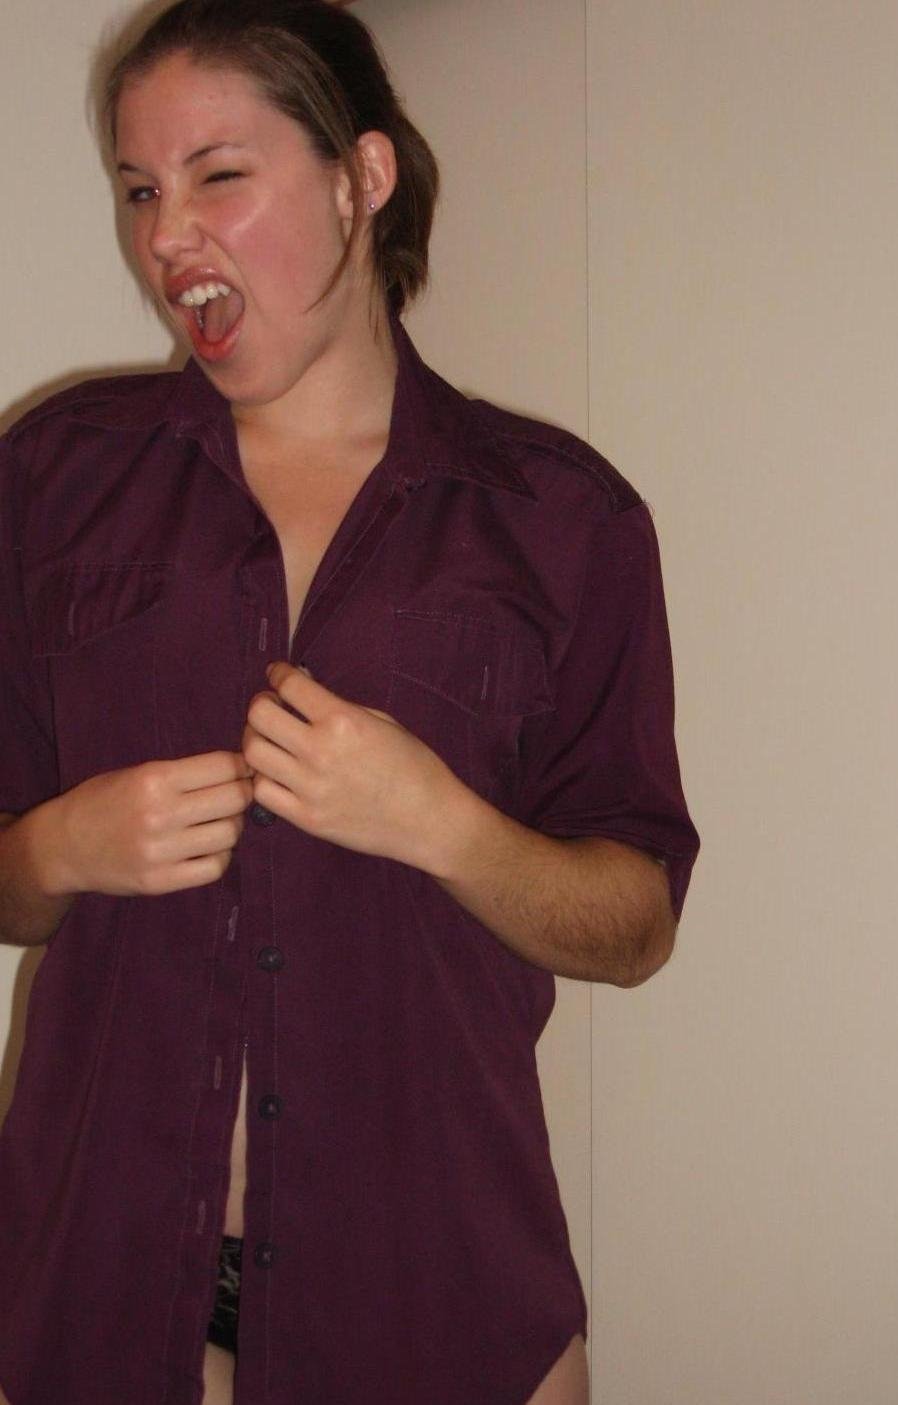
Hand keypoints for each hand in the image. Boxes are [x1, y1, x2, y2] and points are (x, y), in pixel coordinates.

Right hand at [46, 752, 252, 897]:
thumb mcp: (136, 773)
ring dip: (232, 826)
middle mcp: (160, 814)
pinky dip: (220, 856)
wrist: (63, 847)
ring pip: (229, 834)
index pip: (223, 766)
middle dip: (243, 794)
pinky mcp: (161, 881)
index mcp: (154, 779)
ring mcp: (161, 851)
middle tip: (236, 796)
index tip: (242, 770)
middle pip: (234, 799)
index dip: (241, 766)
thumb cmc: (103, 802)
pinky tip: (208, 848)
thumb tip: (238, 770)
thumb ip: (183, 773)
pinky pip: (215, 868)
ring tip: (218, 822)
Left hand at [242, 663, 466, 870]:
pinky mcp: (307, 818)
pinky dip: (264, 778)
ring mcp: (310, 788)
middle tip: (272, 708)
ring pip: (252, 753)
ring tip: (273, 742)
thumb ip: (339, 708)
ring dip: (257, 740)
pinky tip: (279, 773)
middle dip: (262, 705)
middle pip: (259, 716)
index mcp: (343, 721)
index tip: (277, 676)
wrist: (429, 819)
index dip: (278, 674)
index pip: (289, 685)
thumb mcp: (381, 722)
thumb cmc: (414, 766)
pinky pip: (262, 792)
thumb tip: (303, 696)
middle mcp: (321, 751)